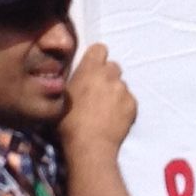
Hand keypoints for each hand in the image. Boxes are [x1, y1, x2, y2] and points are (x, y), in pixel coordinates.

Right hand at [59, 43, 136, 158]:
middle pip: (112, 66)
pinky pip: (129, 100)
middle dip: (106, 76)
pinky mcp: (133, 104)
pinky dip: (123, 107)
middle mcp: (109, 75)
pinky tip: (113, 120)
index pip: (99, 49)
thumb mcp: (61, 98)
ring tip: (105, 111)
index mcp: (89, 69)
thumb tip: (77, 79)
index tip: (92, 70)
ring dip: (114, 93)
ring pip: (121, 84)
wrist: (90, 147)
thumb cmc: (68, 125)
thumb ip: (73, 82)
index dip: (96, 58)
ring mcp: (123, 89)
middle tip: (98, 93)